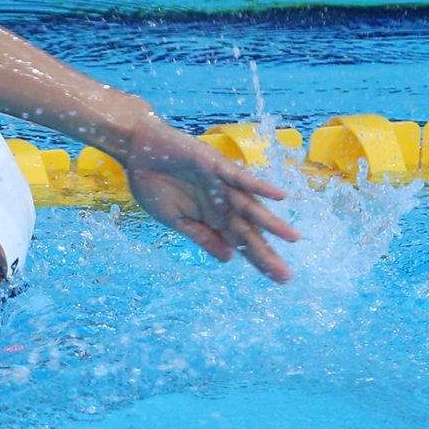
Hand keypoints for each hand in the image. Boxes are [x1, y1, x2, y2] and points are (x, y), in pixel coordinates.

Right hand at [123, 116, 299, 281]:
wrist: (137, 150)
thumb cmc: (152, 182)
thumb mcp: (173, 219)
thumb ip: (201, 236)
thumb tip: (228, 259)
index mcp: (210, 217)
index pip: (240, 242)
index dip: (258, 260)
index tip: (277, 279)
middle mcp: (221, 203)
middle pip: (249, 230)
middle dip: (266, 252)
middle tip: (285, 275)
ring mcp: (220, 184)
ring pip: (249, 207)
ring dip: (270, 222)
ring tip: (291, 238)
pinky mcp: (215, 165)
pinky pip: (240, 177)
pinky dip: (258, 186)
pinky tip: (279, 196)